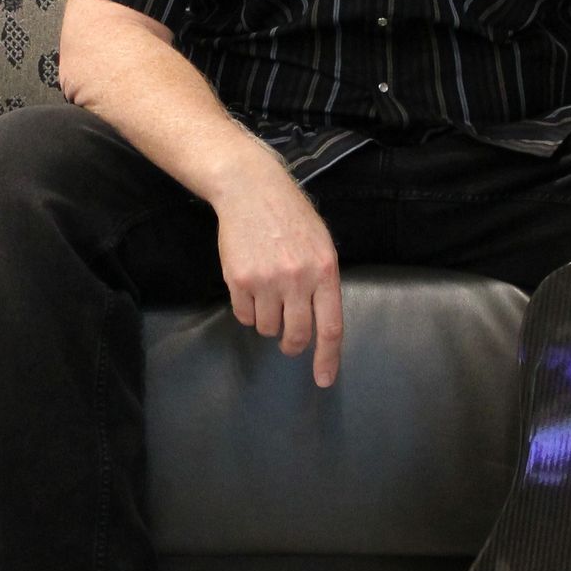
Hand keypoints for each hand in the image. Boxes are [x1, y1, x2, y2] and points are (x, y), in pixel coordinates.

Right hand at [213, 159, 343, 386]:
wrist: (251, 190)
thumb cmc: (291, 216)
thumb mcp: (320, 245)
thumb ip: (323, 282)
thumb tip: (320, 323)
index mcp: (325, 271)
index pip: (331, 327)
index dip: (328, 358)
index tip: (324, 380)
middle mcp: (298, 279)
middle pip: (297, 335)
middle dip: (292, 344)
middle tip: (288, 340)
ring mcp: (267, 280)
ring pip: (267, 328)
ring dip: (267, 321)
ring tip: (268, 293)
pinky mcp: (239, 279)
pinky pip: (243, 315)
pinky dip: (247, 310)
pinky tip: (250, 286)